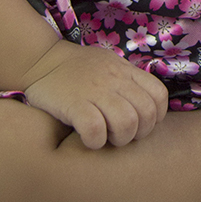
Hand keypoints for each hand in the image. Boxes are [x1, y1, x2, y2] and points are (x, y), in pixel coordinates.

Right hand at [22, 39, 168, 148]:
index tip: (139, 124)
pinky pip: (95, 130)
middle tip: (120, 135)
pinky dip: (95, 141)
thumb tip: (146, 106)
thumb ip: (128, 81)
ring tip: (105, 137)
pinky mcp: (74, 104)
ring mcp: (95, 91)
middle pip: (146, 114)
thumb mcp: (109, 65)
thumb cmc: (76, 69)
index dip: (155, 116)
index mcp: (125, 71)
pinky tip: (87, 138)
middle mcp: (114, 80)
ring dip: (119, 139)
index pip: (159, 95)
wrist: (41, 60)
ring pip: (127, 123)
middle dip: (138, 133)